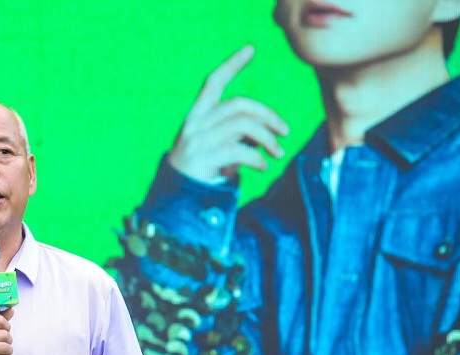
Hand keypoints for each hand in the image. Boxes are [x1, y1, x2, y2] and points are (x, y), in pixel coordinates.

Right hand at [167, 45, 288, 182]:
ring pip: (243, 126)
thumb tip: (263, 136)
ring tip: (277, 153)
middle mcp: (195, 124)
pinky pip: (240, 151)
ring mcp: (199, 141)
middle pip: (239, 104)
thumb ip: (233, 134)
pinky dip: (257, 158)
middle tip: (285, 132)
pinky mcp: (204, 160)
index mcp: (195, 116)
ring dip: (267, 139)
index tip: (251, 49)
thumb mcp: (213, 146)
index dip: (231, 64)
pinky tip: (262, 167)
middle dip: (268, 115)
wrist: (174, 199)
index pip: (213, 82)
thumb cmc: (198, 171)